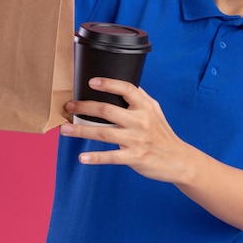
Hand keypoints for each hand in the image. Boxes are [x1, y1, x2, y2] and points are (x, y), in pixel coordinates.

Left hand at [61, 77, 242, 237]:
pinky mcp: (134, 158)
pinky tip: (82, 157)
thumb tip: (122, 84)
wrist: (179, 159)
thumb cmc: (162, 133)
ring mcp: (136, 140)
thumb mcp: (155, 110)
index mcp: (145, 106)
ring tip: (63, 130)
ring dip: (80, 131)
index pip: (126, 88)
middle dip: (84, 107)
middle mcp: (140, 120)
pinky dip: (95, 157)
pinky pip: (111, 157)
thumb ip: (139, 98)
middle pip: (107, 110)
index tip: (91, 82)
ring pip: (103, 133)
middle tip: (68, 106)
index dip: (108, 83)